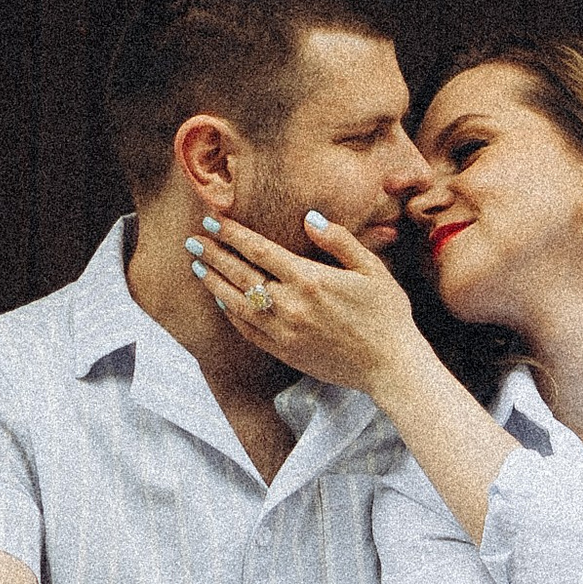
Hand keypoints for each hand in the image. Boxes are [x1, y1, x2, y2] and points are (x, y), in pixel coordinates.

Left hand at [189, 209, 424, 393]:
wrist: (390, 365)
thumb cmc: (387, 314)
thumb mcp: (371, 269)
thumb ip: (338, 240)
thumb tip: (309, 218)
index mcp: (310, 279)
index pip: (259, 250)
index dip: (233, 234)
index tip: (212, 222)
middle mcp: (290, 305)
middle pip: (240, 274)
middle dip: (214, 254)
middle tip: (192, 241)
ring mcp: (283, 331)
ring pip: (237, 302)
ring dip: (214, 283)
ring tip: (197, 267)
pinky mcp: (284, 352)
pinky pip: (247, 330)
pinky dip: (229, 313)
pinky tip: (220, 300)